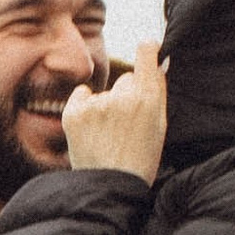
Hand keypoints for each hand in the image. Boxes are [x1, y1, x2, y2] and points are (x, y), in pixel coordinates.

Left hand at [61, 38, 166, 182]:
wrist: (110, 187)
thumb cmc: (139, 160)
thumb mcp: (160, 126)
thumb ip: (158, 91)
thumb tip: (157, 61)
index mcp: (148, 99)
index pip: (146, 53)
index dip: (148, 48)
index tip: (148, 47)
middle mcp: (123, 96)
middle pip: (126, 79)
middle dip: (127, 95)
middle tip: (125, 125)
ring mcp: (96, 104)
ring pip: (104, 92)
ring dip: (104, 106)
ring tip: (107, 136)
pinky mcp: (74, 112)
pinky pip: (82, 95)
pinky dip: (84, 107)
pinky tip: (91, 130)